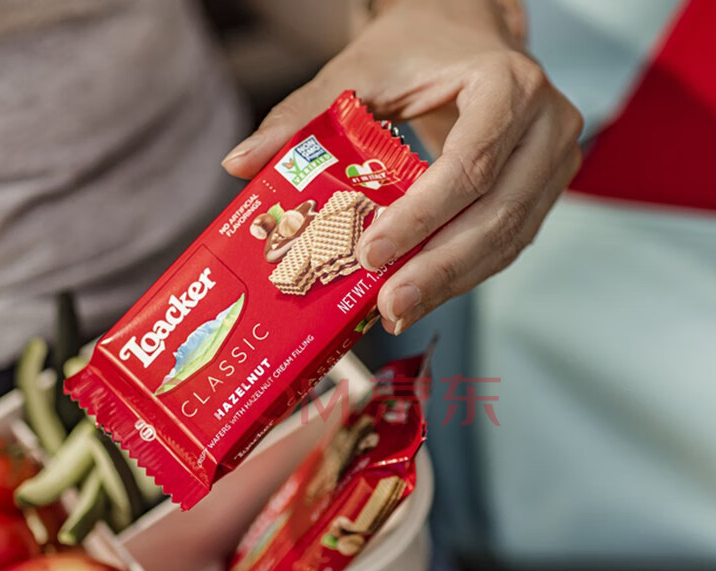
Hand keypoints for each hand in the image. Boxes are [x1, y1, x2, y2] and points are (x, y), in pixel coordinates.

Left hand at [222, 0, 582, 333]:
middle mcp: (545, 123)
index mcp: (506, 83)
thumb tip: (240, 163)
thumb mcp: (359, 71)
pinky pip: (509, 243)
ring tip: (400, 311)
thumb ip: (302, 117)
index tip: (372, 254)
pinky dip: (466, 272)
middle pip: (497, 214)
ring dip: (452, 282)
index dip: (421, 218)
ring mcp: (553, 159)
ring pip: (508, 239)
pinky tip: (425, 293)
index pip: (468, 165)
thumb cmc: (419, 48)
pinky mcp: (545, 188)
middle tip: (389, 306)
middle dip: (437, 269)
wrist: (468, 36)